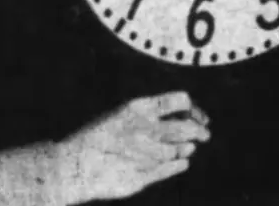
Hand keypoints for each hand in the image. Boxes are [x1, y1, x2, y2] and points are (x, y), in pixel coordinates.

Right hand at [56, 91, 211, 203]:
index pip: (180, 101)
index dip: (193, 109)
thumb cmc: (98, 137)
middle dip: (199, 131)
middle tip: (204, 135)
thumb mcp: (122, 115)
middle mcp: (145, 129)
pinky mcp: (143, 176)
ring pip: (180, 150)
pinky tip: (183, 162)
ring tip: (188, 148)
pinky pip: (171, 168)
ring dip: (187, 148)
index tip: (198, 116)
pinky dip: (180, 164)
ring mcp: (145, 154)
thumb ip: (151, 115)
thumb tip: (185, 118)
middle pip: (187, 128)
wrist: (73, 165)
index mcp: (138, 108)